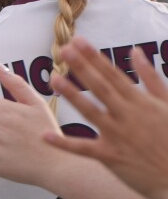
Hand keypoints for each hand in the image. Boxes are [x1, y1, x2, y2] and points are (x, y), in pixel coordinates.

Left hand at [49, 37, 167, 198]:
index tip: (79, 41)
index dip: (95, 57)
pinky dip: (65, 143)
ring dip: (72, 96)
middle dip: (82, 67)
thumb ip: (152, 78)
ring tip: (54, 80)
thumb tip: (136, 52)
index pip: (114, 74)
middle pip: (101, 87)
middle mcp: (128, 116)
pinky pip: (84, 149)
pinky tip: (45, 136)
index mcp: (141, 102)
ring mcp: (118, 136)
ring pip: (90, 113)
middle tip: (64, 49)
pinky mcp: (110, 157)